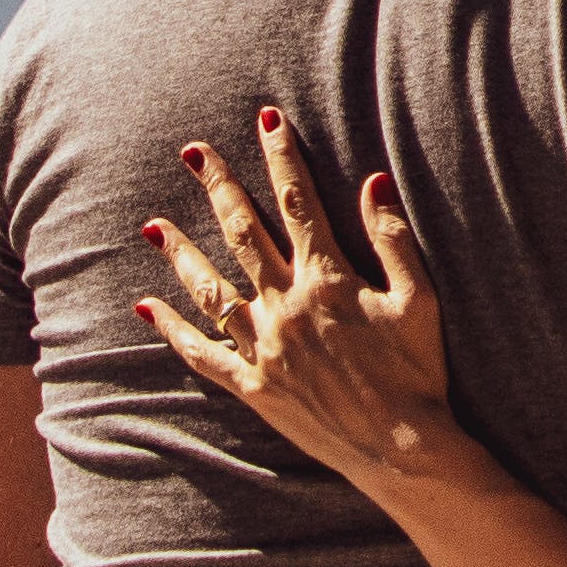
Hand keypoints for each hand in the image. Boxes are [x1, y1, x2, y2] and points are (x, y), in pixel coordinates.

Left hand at [138, 108, 481, 497]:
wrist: (402, 448)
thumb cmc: (419, 373)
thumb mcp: (419, 300)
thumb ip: (394, 240)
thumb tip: (374, 182)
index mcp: (327, 280)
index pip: (299, 203)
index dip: (281, 158)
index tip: (267, 119)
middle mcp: (286, 307)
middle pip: (243, 234)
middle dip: (219, 187)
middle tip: (192, 152)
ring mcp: (264, 347)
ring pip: (211, 290)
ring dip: (181, 254)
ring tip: (153, 225)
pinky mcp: (253, 386)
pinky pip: (202, 355)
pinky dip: (172, 331)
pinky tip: (147, 308)